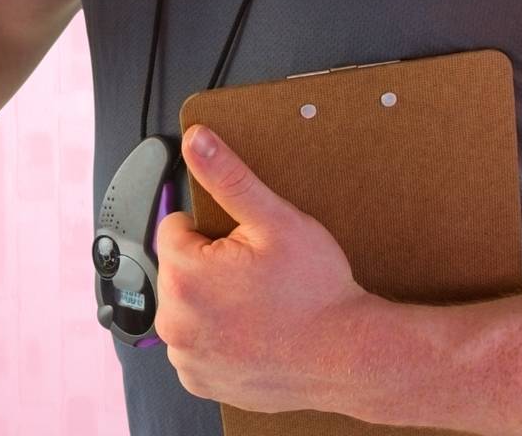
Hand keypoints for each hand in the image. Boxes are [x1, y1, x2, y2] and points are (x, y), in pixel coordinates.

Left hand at [154, 124, 371, 414]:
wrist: (348, 356)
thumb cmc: (316, 293)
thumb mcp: (275, 220)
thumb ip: (228, 175)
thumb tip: (196, 140)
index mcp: (185, 275)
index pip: (173, 227)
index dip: (211, 230)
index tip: (243, 246)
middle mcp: (176, 322)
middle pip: (176, 267)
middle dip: (208, 264)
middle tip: (255, 275)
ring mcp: (186, 357)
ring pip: (184, 304)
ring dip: (209, 301)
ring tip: (255, 305)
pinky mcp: (199, 381)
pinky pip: (194, 342)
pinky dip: (214, 336)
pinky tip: (249, 332)